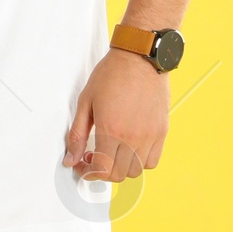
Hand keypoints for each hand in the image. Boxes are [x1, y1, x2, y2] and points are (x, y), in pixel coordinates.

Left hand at [64, 50, 169, 181]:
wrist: (139, 57)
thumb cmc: (112, 74)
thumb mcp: (86, 102)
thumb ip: (77, 134)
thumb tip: (70, 159)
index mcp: (111, 130)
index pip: (102, 170)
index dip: (89, 172)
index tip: (83, 163)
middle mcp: (133, 137)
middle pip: (118, 174)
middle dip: (103, 171)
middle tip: (94, 156)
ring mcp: (150, 135)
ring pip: (136, 170)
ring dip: (121, 167)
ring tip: (113, 151)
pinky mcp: (162, 130)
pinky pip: (153, 160)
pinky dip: (141, 161)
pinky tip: (130, 147)